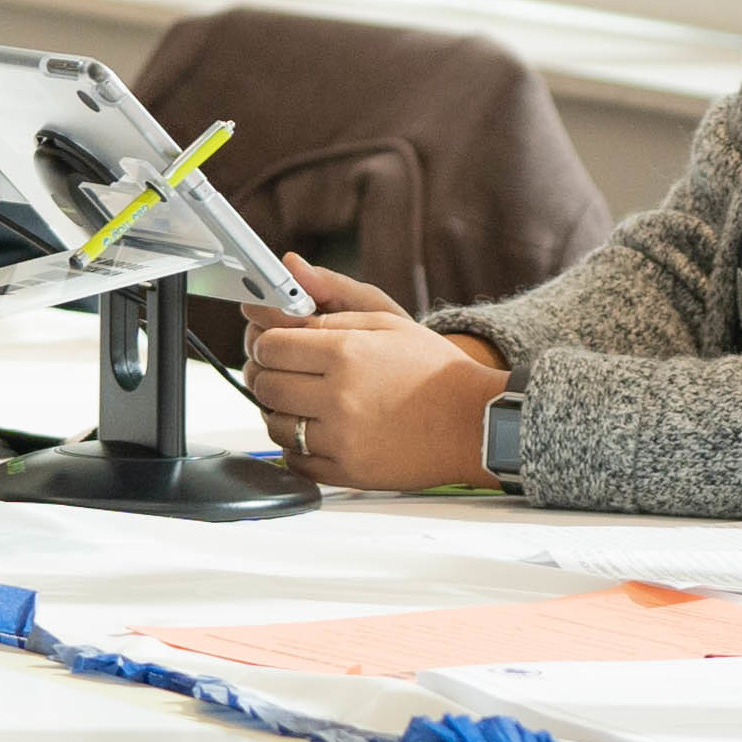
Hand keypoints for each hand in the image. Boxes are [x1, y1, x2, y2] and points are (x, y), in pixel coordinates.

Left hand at [233, 252, 506, 491]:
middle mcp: (340, 397)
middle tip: (287, 374)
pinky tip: (317, 431)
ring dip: (280, 412)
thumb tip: (288, 270)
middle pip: (265, 385)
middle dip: (268, 375)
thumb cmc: (433, 369)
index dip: (268, 343)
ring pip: (275, 425)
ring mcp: (343, 439)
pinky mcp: (349, 472)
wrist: (476, 422)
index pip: (270, 346)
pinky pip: (296, 461)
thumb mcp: (386, 319)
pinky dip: (297, 448)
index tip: (279, 346)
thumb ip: (331, 298)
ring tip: (305, 403)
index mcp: (346, 353)